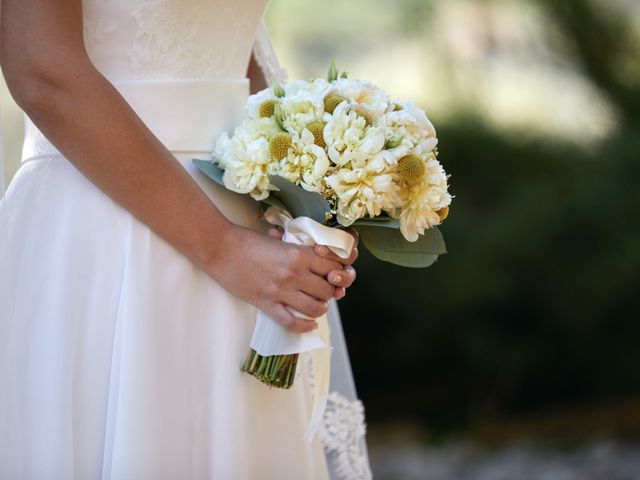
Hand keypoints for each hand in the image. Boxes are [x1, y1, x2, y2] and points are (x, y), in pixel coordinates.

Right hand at [205, 224, 343, 332]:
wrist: (220, 248)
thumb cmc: (247, 241)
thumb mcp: (279, 240)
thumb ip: (297, 249)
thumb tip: (314, 255)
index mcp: (299, 254)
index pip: (333, 268)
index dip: (338, 274)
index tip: (333, 277)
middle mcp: (294, 273)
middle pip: (328, 290)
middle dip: (330, 293)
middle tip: (323, 292)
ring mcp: (281, 290)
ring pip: (315, 308)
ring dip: (320, 309)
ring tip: (316, 306)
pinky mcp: (266, 303)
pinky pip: (291, 322)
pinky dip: (304, 326)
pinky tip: (309, 324)